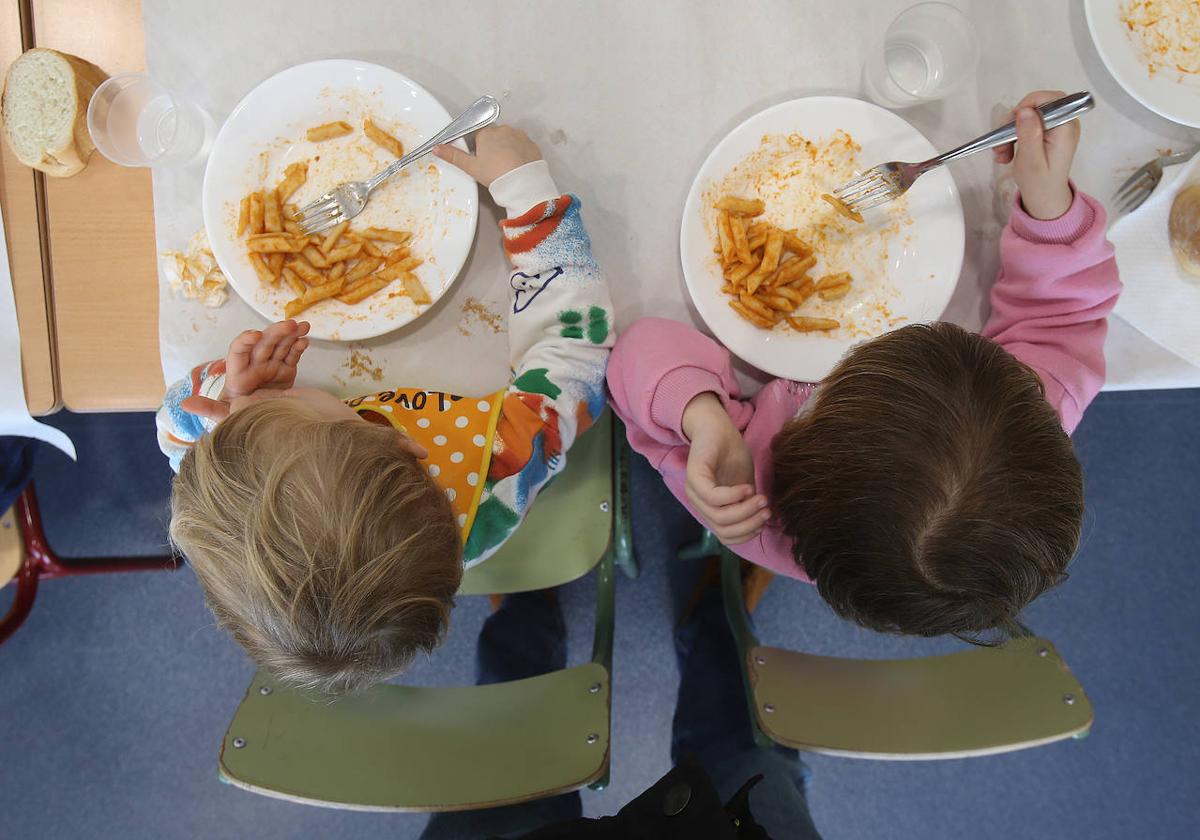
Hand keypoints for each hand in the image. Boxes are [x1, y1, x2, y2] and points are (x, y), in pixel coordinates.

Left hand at [182, 320, 309, 421]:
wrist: (282, 435)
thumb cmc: (253, 425)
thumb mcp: (231, 418)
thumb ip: (211, 409)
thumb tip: (184, 404)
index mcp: (239, 376)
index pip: (238, 352)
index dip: (245, 340)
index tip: (257, 334)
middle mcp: (255, 369)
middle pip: (263, 344)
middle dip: (275, 332)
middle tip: (290, 325)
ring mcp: (273, 369)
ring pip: (280, 346)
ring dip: (290, 334)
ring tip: (303, 326)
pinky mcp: (288, 373)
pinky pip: (292, 356)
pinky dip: (299, 347)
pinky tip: (305, 341)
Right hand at [433, 125, 541, 186]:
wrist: (522, 184)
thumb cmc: (497, 175)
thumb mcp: (471, 167)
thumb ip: (453, 156)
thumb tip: (437, 148)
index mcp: (487, 133)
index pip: (478, 135)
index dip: (479, 149)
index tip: (482, 160)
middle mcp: (504, 129)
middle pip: (494, 136)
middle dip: (493, 148)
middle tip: (493, 166)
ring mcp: (520, 136)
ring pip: (509, 140)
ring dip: (507, 149)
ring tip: (506, 167)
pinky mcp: (532, 144)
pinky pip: (523, 146)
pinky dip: (520, 154)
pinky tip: (517, 166)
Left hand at [681, 393, 769, 544]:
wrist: (718, 427)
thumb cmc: (732, 455)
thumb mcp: (746, 486)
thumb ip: (749, 506)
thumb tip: (761, 525)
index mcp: (710, 509)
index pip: (726, 537)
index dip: (748, 534)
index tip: (766, 520)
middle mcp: (699, 504)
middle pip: (724, 530)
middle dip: (749, 524)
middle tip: (767, 510)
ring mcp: (694, 492)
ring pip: (719, 517)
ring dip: (745, 511)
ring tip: (761, 499)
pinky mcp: (694, 477)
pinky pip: (713, 497)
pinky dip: (733, 496)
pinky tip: (747, 487)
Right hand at [992, 90, 1078, 220]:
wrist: (1045, 197)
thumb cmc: (1039, 183)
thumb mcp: (1031, 161)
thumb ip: (1029, 134)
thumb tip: (1025, 110)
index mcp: (1066, 129)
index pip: (1052, 99)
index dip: (1030, 104)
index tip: (1013, 122)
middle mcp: (1065, 123)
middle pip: (1038, 105)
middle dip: (1016, 120)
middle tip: (1002, 142)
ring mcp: (1057, 127)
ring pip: (1029, 114)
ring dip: (1010, 131)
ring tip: (1002, 153)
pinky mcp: (1048, 132)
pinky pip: (1029, 123)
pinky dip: (1014, 135)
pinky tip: (1007, 152)